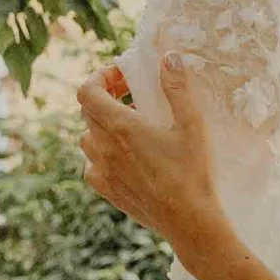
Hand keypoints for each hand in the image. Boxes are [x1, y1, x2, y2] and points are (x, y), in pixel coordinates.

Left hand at [77, 55, 225, 259]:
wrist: (189, 222)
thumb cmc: (192, 172)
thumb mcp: (191, 124)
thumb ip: (177, 87)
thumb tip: (169, 57)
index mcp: (120, 127)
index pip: (87, 91)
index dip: (100, 77)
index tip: (123, 76)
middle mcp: (103, 148)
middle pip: (88, 111)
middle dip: (106, 96)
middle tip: (132, 94)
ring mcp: (102, 171)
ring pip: (87, 138)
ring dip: (103, 125)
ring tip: (131, 125)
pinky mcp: (108, 191)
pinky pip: (91, 166)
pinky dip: (101, 154)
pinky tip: (124, 157)